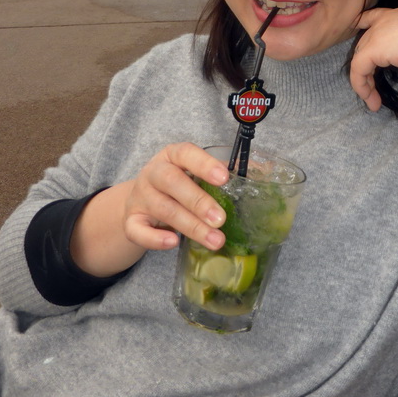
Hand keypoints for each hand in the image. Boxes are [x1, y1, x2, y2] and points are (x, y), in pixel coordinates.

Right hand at [70, 143, 231, 277]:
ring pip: (163, 209)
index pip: (186, 153)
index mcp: (172, 156)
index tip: (225, 178)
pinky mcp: (130, 220)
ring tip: (215, 240)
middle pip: (173, 182)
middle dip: (199, 201)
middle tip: (221, 219)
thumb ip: (224, 173)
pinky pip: (138, 230)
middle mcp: (153, 172)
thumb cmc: (179, 186)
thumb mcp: (196, 174)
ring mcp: (140, 197)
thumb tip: (267, 170)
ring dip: (190, 226)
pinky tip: (173, 243)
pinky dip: (155, 238)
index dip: (204, 164)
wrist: (140, 203)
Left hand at [350, 6, 397, 111]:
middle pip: (365, 41)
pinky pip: (358, 69)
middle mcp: (388, 19)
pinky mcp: (373, 48)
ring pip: (360, 56)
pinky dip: (362, 87)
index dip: (364, 23)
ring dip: (364, 81)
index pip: (376, 15)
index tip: (356, 28)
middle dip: (366, 63)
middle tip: (373, 87)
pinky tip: (373, 102)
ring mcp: (379, 32)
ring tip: (373, 101)